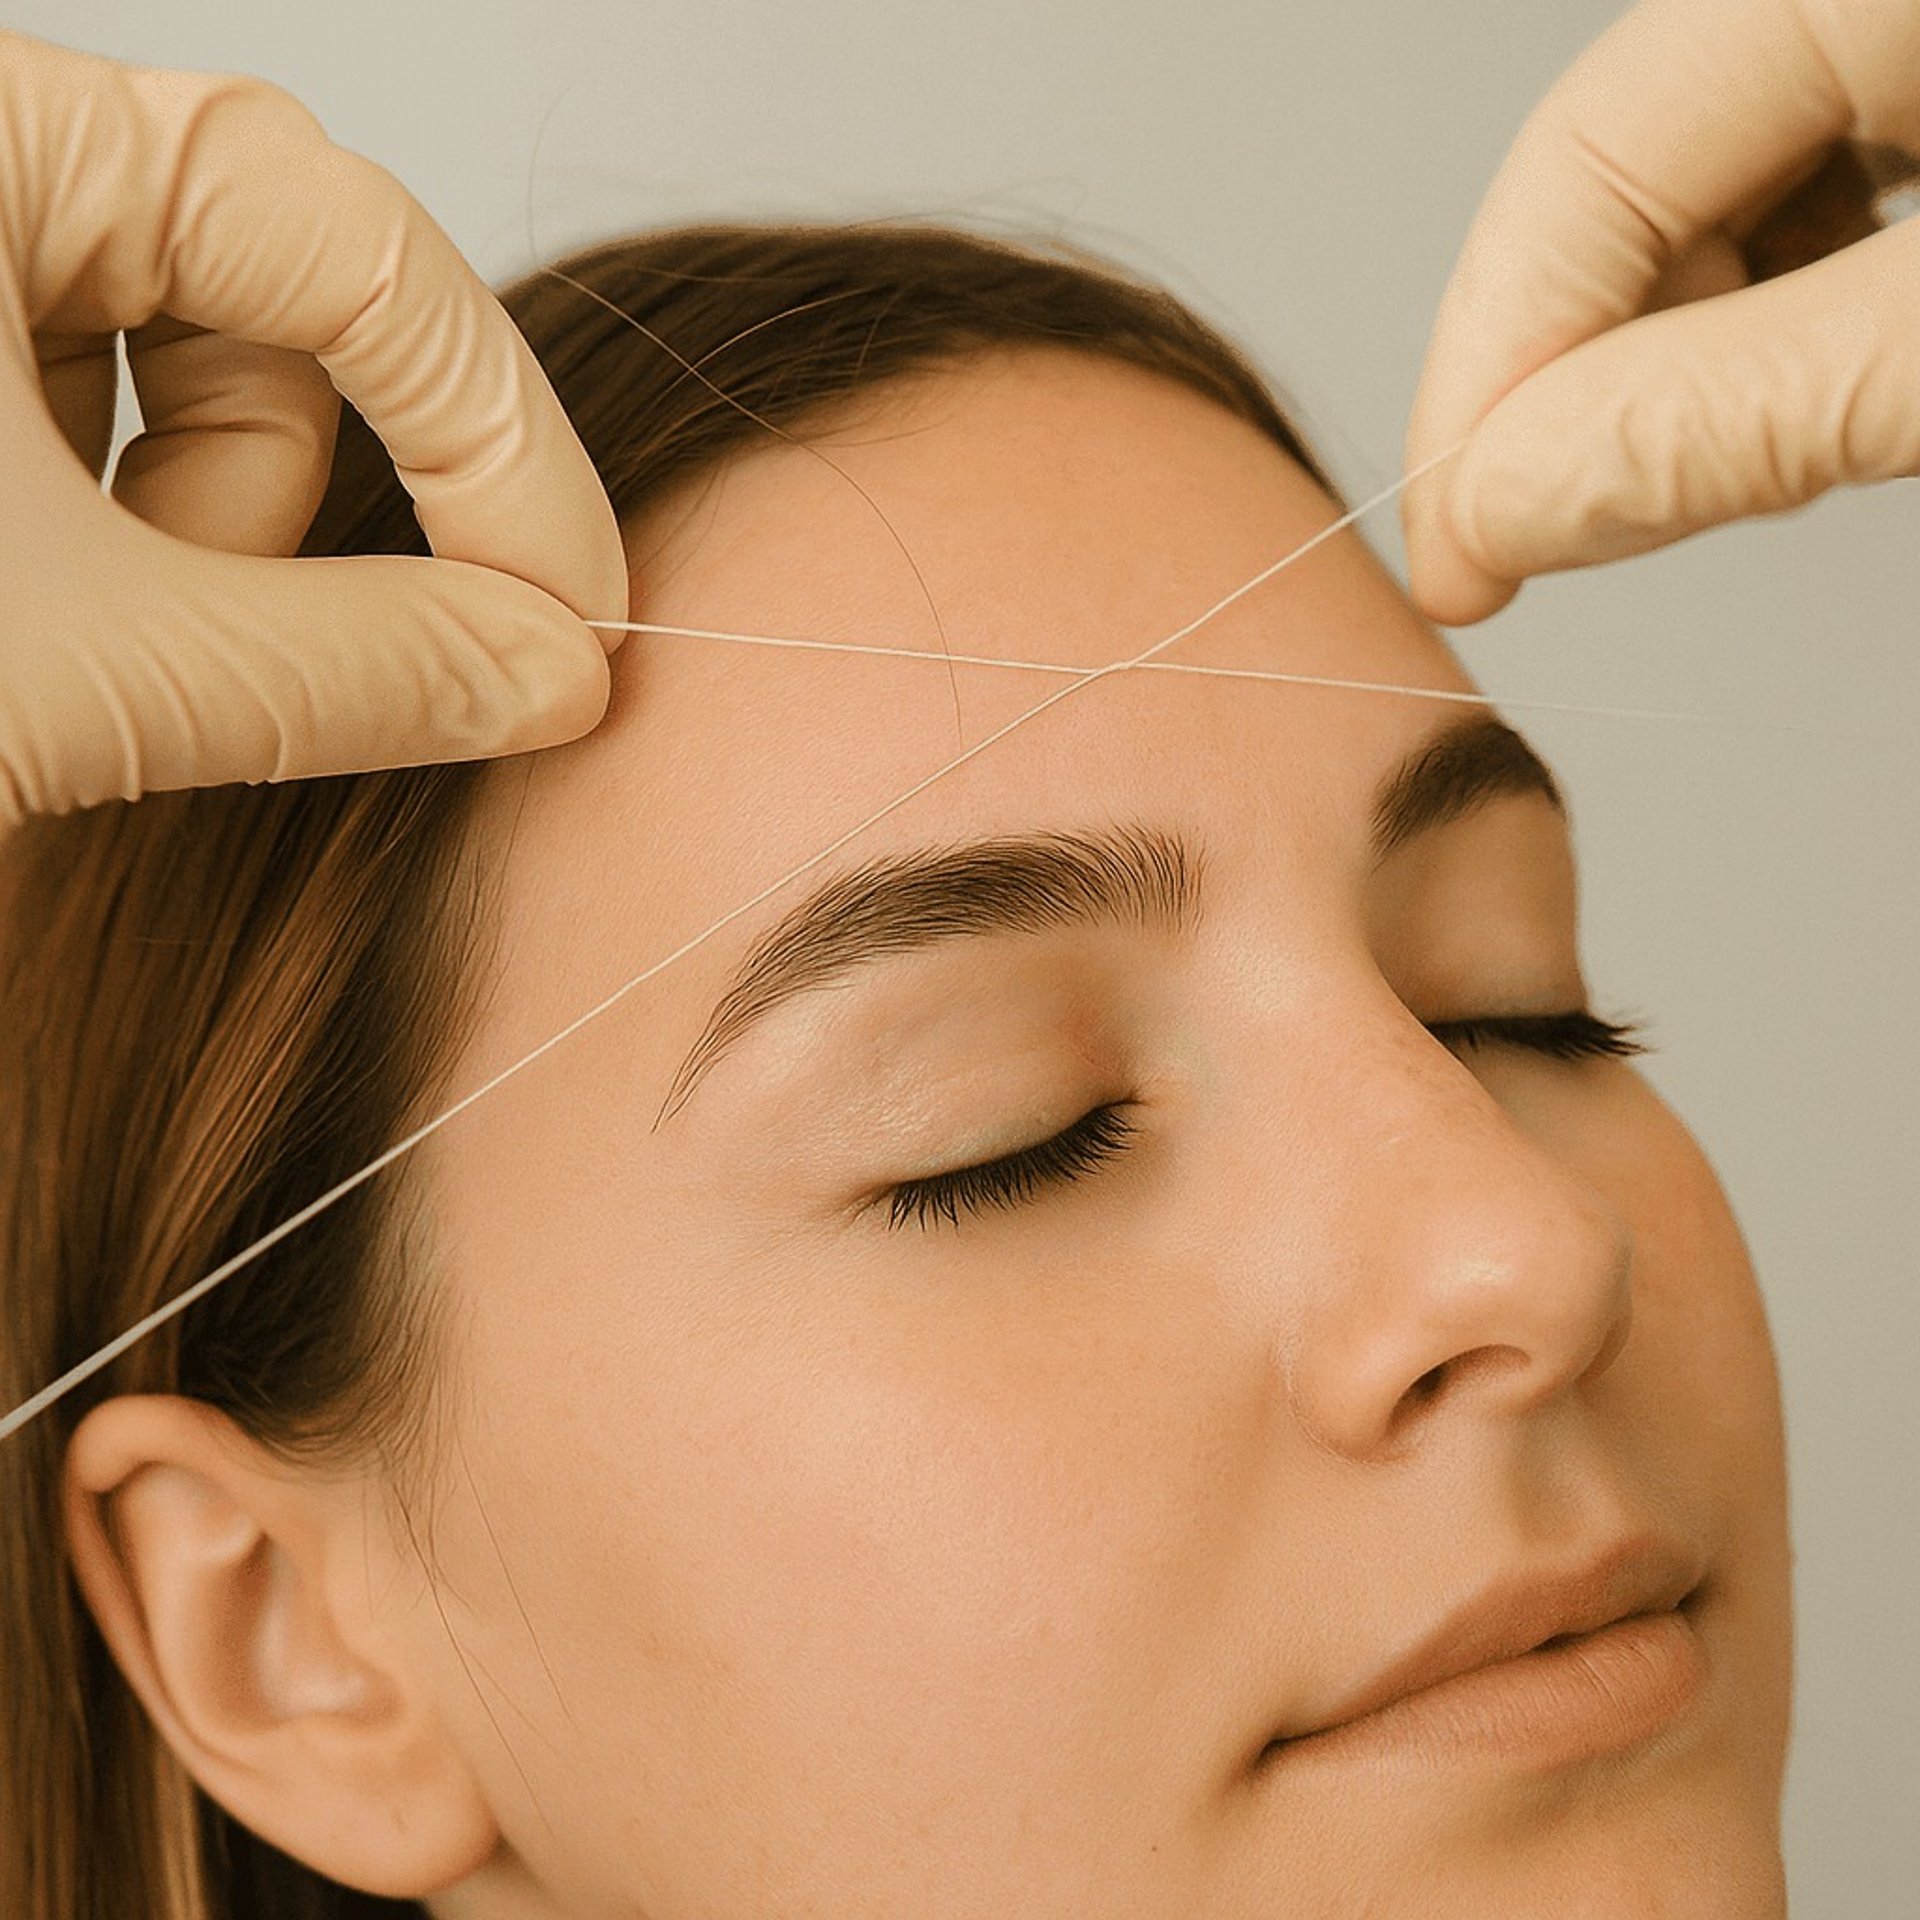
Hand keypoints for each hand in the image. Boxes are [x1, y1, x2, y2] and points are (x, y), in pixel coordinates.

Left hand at [0, 29, 626, 827]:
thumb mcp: (96, 664)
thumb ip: (368, 668)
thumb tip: (561, 674)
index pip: (350, 236)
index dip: (499, 445)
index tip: (571, 620)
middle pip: (279, 313)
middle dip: (298, 524)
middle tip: (288, 673)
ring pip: (199, 385)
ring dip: (208, 559)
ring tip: (108, 674)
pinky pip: (111, 437)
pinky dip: (135, 567)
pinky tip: (64, 649)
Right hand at [1402, 0, 1919, 625]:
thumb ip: (1733, 413)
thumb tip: (1502, 502)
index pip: (1587, 155)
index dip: (1488, 370)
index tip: (1455, 551)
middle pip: (1642, 178)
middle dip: (1590, 377)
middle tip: (1567, 543)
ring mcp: (1916, 47)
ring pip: (1728, 205)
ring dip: (1690, 365)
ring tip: (1736, 480)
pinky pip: (1828, 208)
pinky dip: (1789, 332)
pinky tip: (1815, 403)